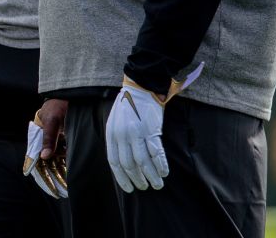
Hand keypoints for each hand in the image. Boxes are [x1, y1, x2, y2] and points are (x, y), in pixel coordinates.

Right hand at [23, 100, 68, 197]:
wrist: (70, 95)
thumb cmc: (57, 106)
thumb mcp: (52, 121)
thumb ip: (48, 138)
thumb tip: (44, 157)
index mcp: (37, 137)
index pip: (35, 159)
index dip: (39, 173)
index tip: (46, 187)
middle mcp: (44, 141)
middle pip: (45, 164)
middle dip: (52, 178)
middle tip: (59, 192)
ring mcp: (54, 142)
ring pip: (55, 162)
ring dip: (60, 174)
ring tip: (66, 188)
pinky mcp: (63, 141)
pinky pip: (64, 157)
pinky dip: (66, 166)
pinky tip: (71, 176)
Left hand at [104, 64, 202, 191]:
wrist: (141, 88)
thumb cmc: (128, 106)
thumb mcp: (114, 122)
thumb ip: (116, 140)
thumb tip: (121, 163)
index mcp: (111, 134)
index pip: (114, 162)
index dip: (122, 177)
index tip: (129, 188)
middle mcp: (122, 135)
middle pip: (129, 164)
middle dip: (137, 179)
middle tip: (145, 187)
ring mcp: (137, 133)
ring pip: (143, 162)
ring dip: (151, 176)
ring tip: (157, 184)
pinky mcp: (151, 130)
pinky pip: (156, 153)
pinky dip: (160, 165)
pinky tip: (164, 172)